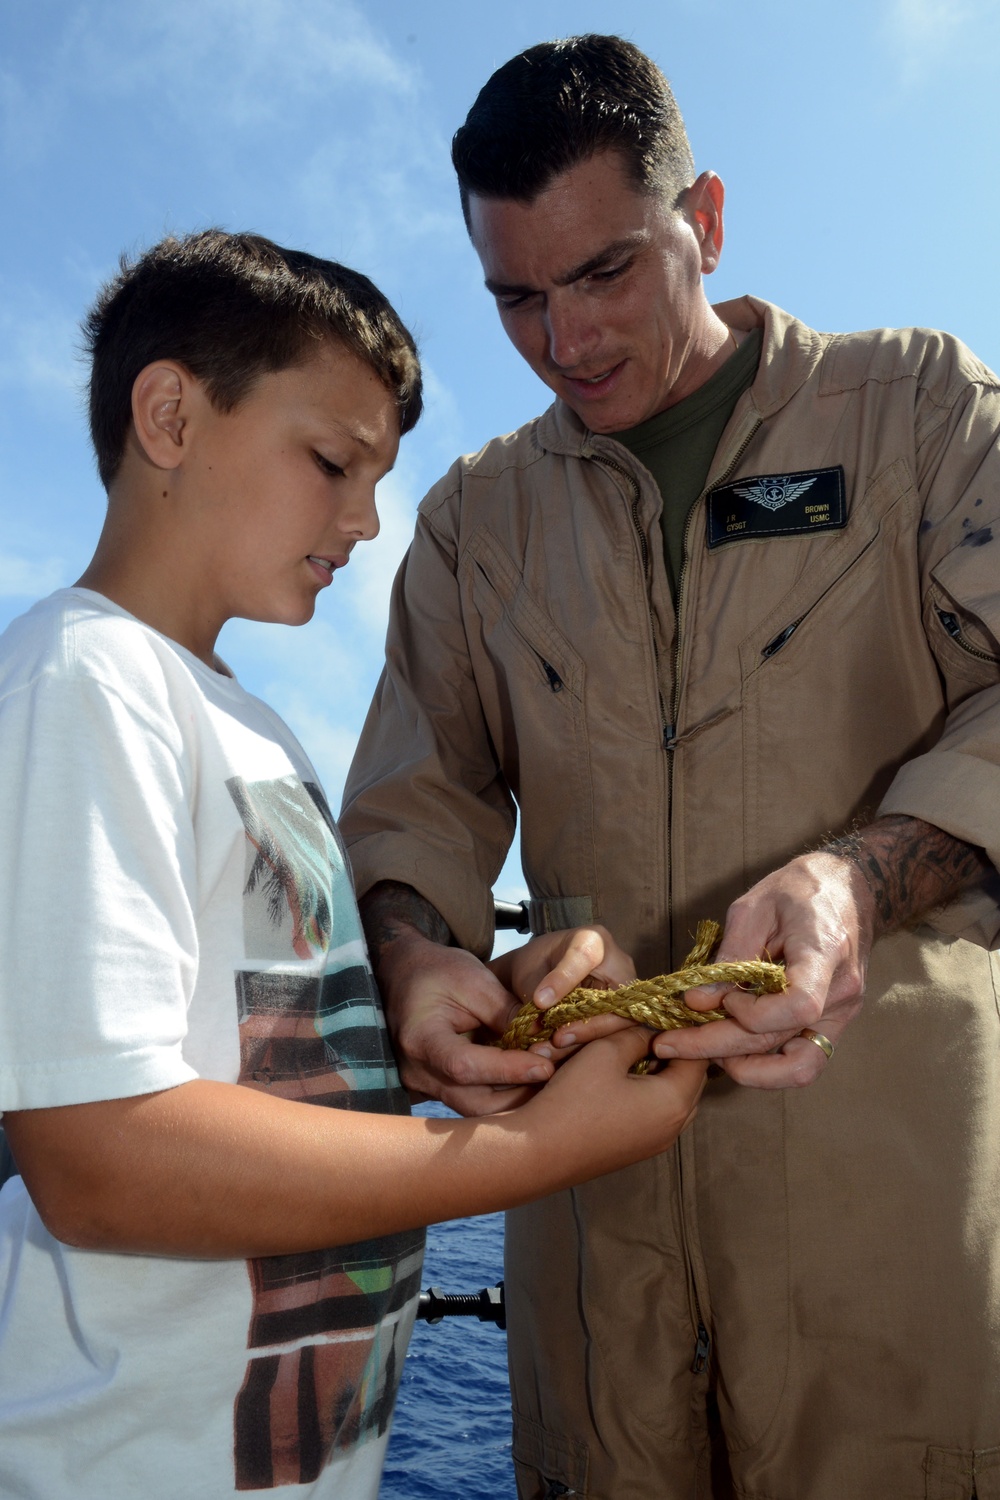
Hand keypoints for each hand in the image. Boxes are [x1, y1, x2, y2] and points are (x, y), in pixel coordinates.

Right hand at [375, 930, 559, 1114]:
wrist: (405, 975)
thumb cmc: (438, 971)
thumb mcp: (474, 980)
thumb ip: (506, 1013)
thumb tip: (541, 1040)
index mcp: (421, 1039)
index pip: (465, 1066)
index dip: (507, 1070)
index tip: (545, 1066)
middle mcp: (417, 1072)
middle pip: (472, 1102)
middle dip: (517, 1095)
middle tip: (554, 1078)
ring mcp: (424, 1085)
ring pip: (475, 1109)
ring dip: (513, 1100)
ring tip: (545, 1081)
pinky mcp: (437, 1088)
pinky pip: (471, 1102)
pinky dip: (501, 1095)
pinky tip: (526, 1081)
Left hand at [490, 924, 637, 1057]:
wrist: (543, 973)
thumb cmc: (536, 965)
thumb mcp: (528, 972)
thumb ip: (534, 993)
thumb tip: (538, 1026)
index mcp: (592, 940)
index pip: (583, 958)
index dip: (563, 980)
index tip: (540, 1001)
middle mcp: (618, 963)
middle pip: (614, 998)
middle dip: (586, 1025)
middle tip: (556, 1039)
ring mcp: (625, 991)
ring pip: (617, 1022)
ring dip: (585, 1041)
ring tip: (553, 1049)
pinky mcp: (623, 1014)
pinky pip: (613, 1034)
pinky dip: (587, 1046)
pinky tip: (562, 1053)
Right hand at [523, 1029, 707, 1175]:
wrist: (538, 1152)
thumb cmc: (573, 1099)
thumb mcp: (606, 1052)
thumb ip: (638, 1035)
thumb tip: (653, 1031)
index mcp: (675, 1102)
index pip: (697, 1057)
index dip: (682, 1032)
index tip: (663, 1015)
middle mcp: (674, 1127)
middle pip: (688, 1079)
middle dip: (671, 1052)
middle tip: (646, 1031)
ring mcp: (655, 1143)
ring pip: (671, 1097)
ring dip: (658, 1073)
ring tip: (631, 1052)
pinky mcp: (636, 1151)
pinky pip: (654, 1115)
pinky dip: (646, 1093)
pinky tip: (620, 1079)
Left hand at [653, 852, 874, 1087]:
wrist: (849, 889)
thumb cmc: (799, 889)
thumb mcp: (754, 907)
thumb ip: (729, 957)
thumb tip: (697, 1002)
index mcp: (824, 953)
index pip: (799, 1006)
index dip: (753, 1013)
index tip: (723, 999)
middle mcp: (840, 992)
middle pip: (781, 1040)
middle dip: (717, 1046)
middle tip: (667, 1042)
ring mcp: (842, 1013)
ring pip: (799, 1068)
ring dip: (747, 1069)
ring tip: (700, 1054)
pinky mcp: (834, 1023)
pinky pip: (804, 1061)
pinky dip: (767, 1066)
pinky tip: (731, 1054)